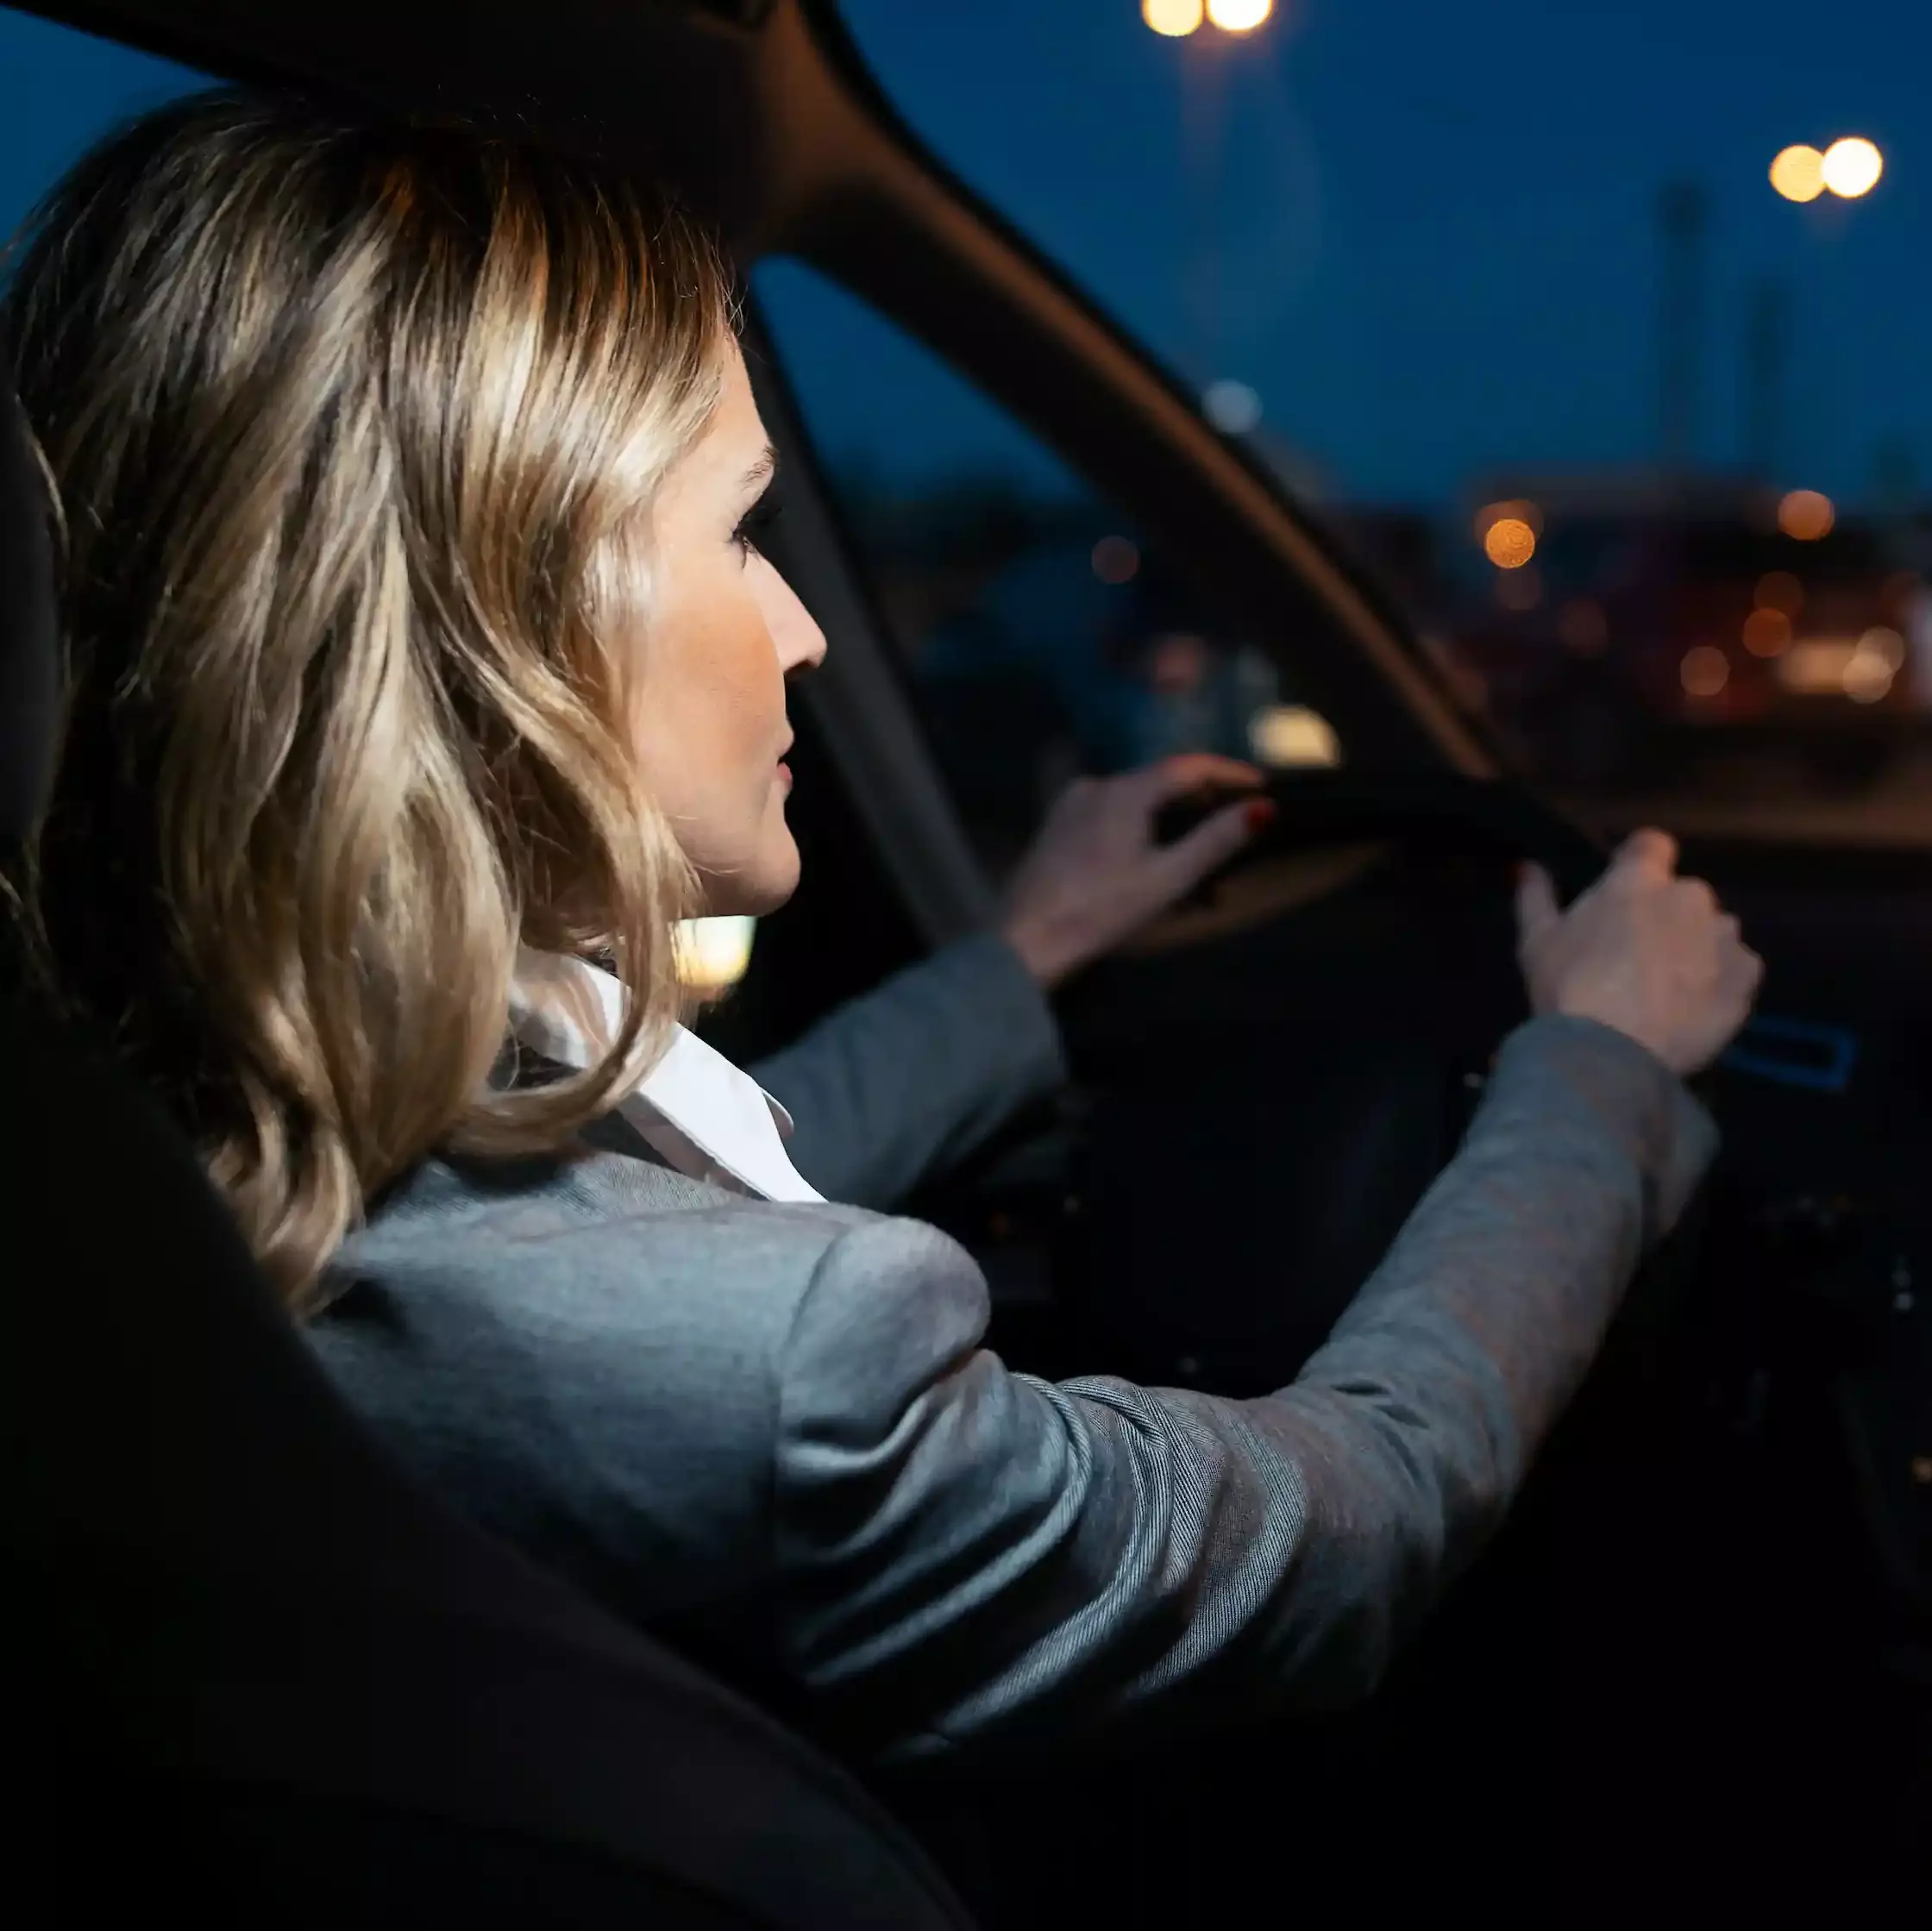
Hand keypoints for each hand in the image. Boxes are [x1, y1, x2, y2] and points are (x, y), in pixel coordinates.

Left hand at [1001, 755, 1273, 988]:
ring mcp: (1072, 803)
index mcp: (1124, 790)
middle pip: (1161, 781)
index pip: (1189, 766)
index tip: (1262, 784)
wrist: (1027, 939)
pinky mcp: (1059, 825)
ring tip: (1199, 848)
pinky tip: (1152, 855)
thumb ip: (1215, 840)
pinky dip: (1141, 826)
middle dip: (1201, 800)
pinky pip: (1112, 814)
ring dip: (1170, 818)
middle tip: (1236, 823)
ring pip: (1136, 799)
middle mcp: (1096, 784)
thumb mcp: (1167, 878)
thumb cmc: (1102, 910)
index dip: (1229, 772)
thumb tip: (1262, 807)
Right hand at [1515, 829, 1761, 1076]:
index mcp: (1639, 879)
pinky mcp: (1746, 976)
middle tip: (1637, 955)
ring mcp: (1725, 936)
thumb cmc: (1568, 988)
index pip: (1651, 844)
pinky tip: (1691, 1007)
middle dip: (1665, 915)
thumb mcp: (1537, 941)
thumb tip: (1527, 866)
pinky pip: (1736, 968)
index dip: (1638, 863)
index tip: (1624, 892)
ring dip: (1695, 947)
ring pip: (1712, 931)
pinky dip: (1718, 980)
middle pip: (1682, 894)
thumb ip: (1536, 896)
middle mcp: (1690, 896)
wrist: (1614, 1054)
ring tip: (1667, 988)